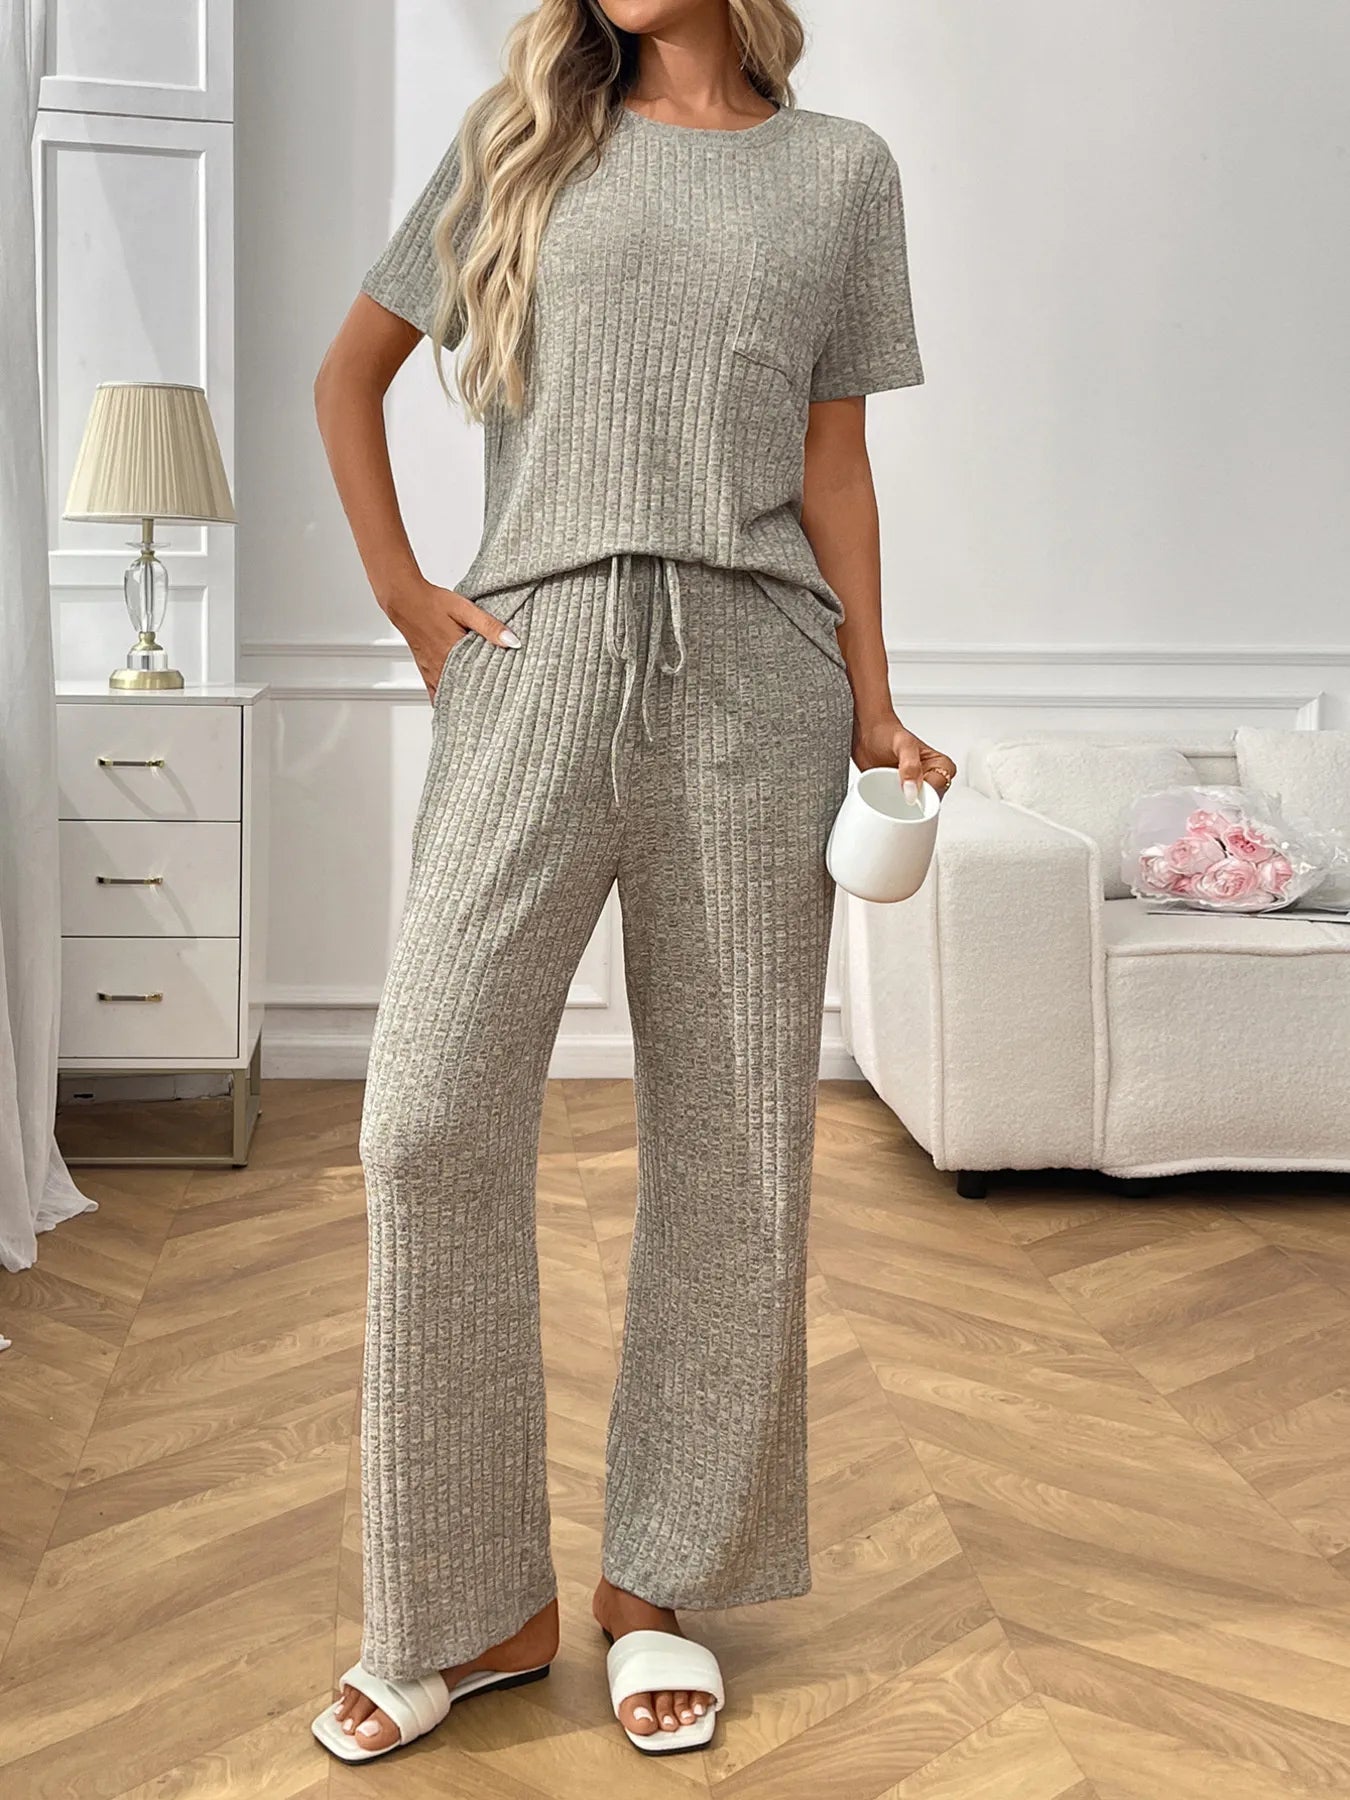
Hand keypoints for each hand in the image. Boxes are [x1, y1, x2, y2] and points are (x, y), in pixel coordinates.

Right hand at [382, 575, 521, 697]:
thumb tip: (513, 642)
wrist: (405, 600)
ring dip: (463, 700)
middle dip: (480, 699)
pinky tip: (454, 703)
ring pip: (449, 696)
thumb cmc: (433, 603)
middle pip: (464, 693)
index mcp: (453, 655)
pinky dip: (446, 699)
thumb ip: (489, 627)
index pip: (478, 683)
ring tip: (478, 706)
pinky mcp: (425, 671)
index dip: (492, 692)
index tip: (504, 697)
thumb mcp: (465, 610)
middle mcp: (440, 667)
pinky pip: (435, 692)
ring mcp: (431, 671)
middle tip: (495, 706)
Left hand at [852, 710, 956, 801]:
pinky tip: (884, 802)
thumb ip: (910, 766)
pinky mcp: (900, 797)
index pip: (939, 789)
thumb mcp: (902, 744)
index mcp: (940, 765)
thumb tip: (913, 791)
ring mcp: (915, 789)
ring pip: (915, 811)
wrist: (865, 734)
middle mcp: (930, 778)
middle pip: (929, 804)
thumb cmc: (887, 733)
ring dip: (902, 810)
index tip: (909, 795)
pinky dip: (892, 811)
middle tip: (897, 797)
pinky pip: (900, 812)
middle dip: (913, 806)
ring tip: (889, 796)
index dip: (924, 795)